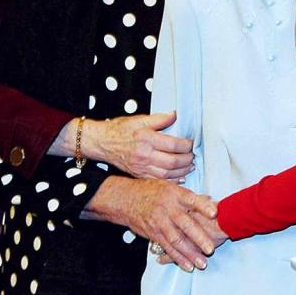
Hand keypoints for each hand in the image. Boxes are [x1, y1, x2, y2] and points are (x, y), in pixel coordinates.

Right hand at [50, 112, 194, 179]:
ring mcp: (141, 167)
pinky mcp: (138, 174)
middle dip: (187, 159)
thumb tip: (175, 114)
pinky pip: (158, 180)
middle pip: (172, 161)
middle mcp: (144, 155)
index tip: (191, 143)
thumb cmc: (120, 129)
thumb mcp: (140, 120)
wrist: (102, 142)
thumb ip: (159, 118)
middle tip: (193, 156)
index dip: (186, 145)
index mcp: (146, 139)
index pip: (173, 144)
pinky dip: (171, 180)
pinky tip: (180, 177)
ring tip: (190, 166)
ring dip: (182, 171)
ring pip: (167, 173)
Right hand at [82, 176, 217, 271]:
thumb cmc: (152, 190)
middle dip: (198, 237)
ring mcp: (160, 222)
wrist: (126, 198)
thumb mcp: (170, 186)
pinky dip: (178, 258)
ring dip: (189, 253)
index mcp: (175, 194)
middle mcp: (167, 209)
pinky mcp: (153, 233)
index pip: (191, 200)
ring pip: (176, 240)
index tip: (215, 213)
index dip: (203, 206)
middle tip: (210, 248)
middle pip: (185, 224)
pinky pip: (167, 247)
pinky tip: (187, 265)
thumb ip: (189, 196)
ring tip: (201, 263)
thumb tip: (211, 200)